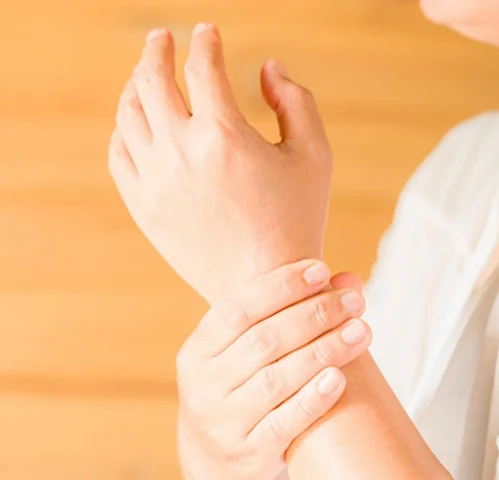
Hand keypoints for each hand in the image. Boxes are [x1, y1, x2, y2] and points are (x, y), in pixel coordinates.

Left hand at [109, 25, 332, 302]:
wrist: (264, 288)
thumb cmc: (296, 221)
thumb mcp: (314, 156)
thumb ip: (295, 100)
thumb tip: (266, 68)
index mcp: (224, 136)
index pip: (203, 67)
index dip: (206, 41)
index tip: (208, 33)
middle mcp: (180, 154)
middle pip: (151, 80)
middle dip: (158, 50)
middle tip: (163, 39)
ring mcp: (155, 183)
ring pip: (128, 115)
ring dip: (136, 86)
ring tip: (146, 77)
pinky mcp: (144, 209)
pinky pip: (119, 156)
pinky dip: (123, 131)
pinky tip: (137, 124)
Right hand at [176, 260, 371, 479]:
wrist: (218, 459)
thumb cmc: (240, 389)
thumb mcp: (242, 353)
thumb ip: (284, 315)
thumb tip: (347, 280)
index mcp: (197, 350)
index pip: (237, 308)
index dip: (280, 286)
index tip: (321, 270)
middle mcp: (203, 385)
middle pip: (264, 340)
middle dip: (314, 315)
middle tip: (354, 301)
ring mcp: (222, 422)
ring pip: (277, 379)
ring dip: (324, 350)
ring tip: (361, 330)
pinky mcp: (248, 454)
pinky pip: (285, 423)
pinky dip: (313, 398)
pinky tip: (339, 376)